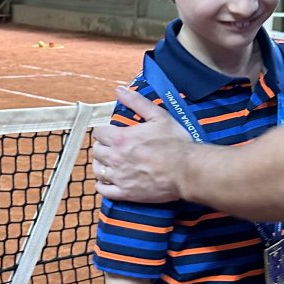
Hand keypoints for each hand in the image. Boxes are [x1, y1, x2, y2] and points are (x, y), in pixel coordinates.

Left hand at [94, 86, 190, 202]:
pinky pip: (104, 190)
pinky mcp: (126, 193)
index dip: (103, 132)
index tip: (110, 133)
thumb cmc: (175, 143)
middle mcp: (116, 158)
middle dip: (103, 147)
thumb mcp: (159, 116)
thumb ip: (137, 102)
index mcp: (121, 138)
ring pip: (98, 170)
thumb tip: (120, 90)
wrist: (187, 170)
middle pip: (96, 151)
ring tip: (110, 163)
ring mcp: (120, 177)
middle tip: (112, 147)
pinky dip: (103, 185)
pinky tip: (110, 181)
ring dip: (101, 165)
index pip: (98, 133)